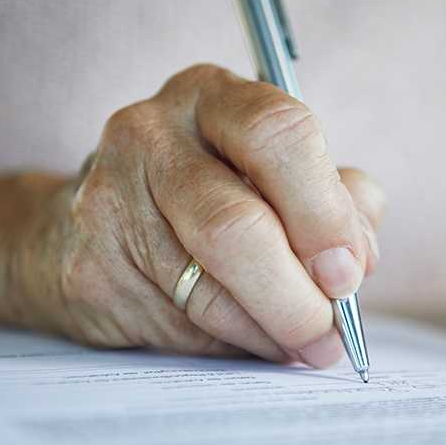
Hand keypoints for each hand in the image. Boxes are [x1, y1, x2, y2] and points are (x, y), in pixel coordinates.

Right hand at [11, 65, 383, 365]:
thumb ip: (333, 202)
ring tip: (301, 345)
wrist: (88, 231)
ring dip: (270, 332)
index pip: (279, 134)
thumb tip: (357, 258)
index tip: (348, 272)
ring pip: (208, 292)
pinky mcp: (89, 269)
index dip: (324, 213)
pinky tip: (246, 339)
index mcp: (212, 98)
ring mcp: (107, 199)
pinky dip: (228, 346)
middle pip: (237, 225)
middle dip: (297, 297)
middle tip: (329, 334)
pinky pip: (179, 327)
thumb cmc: (206, 200)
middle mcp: (151, 134)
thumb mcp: (276, 178)